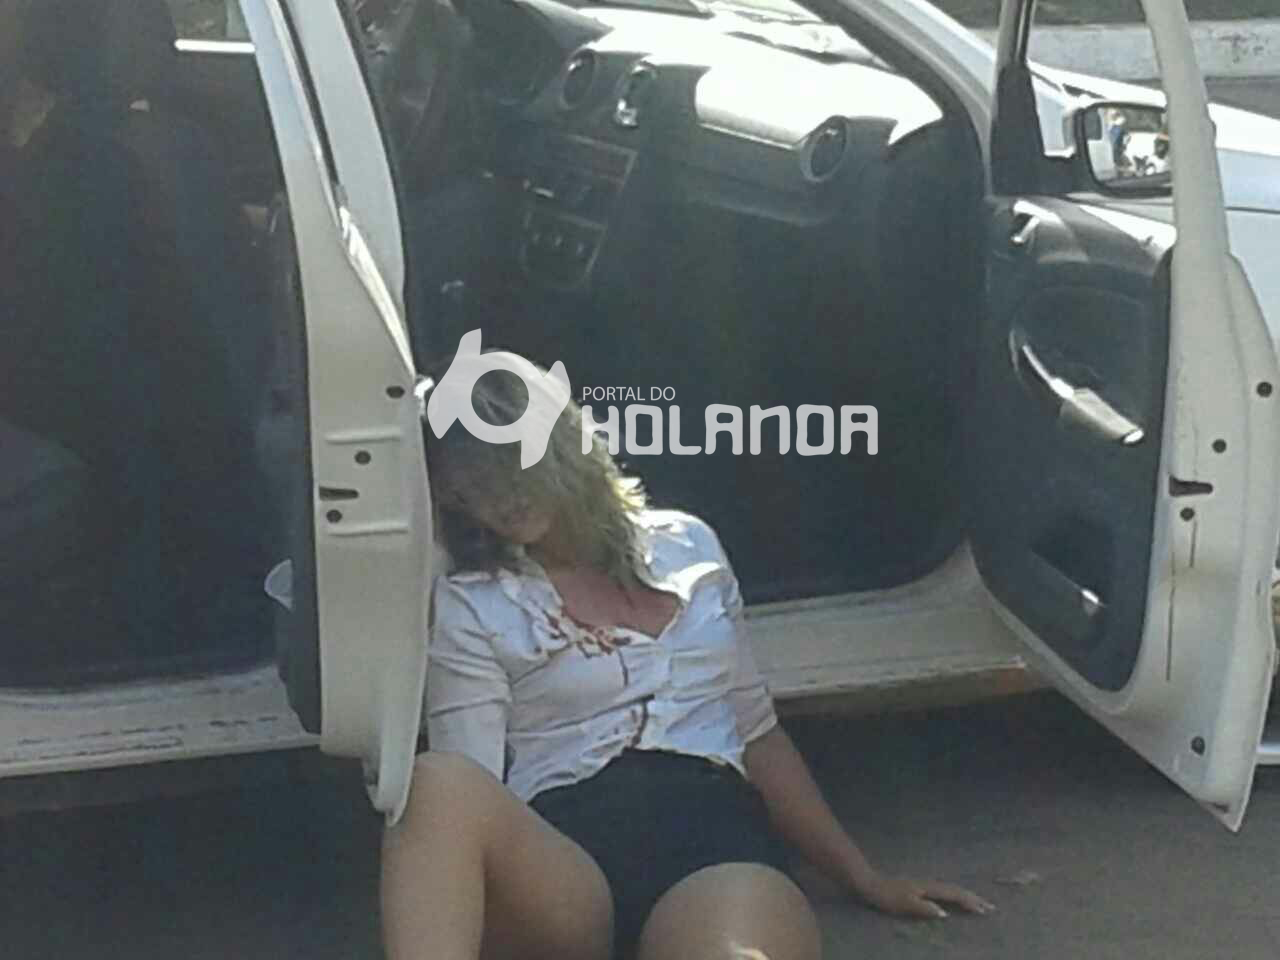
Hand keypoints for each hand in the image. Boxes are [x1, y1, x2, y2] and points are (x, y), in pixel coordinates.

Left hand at [856, 872, 994, 919]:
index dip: (970, 902)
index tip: (985, 911)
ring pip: (952, 889)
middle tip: (991, 907)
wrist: (871, 884)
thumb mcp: (904, 904)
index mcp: (929, 888)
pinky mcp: (921, 887)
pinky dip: (956, 895)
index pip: (954, 895)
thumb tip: (945, 913)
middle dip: (974, 898)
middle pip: (956, 890)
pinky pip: (945, 890)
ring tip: (979, 903)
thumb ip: (924, 909)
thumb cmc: (887, 896)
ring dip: (967, 896)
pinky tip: (956, 899)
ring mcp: (926, 884)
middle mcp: (930, 884)